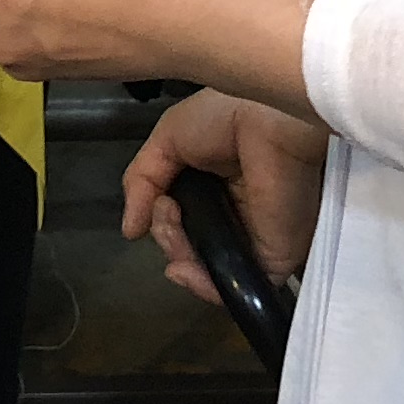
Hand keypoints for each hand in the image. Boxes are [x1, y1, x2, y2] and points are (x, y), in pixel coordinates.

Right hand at [122, 89, 329, 307]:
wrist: (268, 121)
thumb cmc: (224, 117)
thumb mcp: (168, 138)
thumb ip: (141, 182)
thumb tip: (130, 231)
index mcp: (217, 185)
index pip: (183, 221)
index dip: (163, 222)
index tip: (161, 204)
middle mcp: (236, 214)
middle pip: (190, 248)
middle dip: (169, 238)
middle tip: (168, 213)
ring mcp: (255, 239)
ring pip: (206, 271)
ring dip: (181, 260)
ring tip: (176, 233)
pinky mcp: (273, 258)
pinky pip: (234, 286)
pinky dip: (205, 287)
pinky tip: (186, 268)